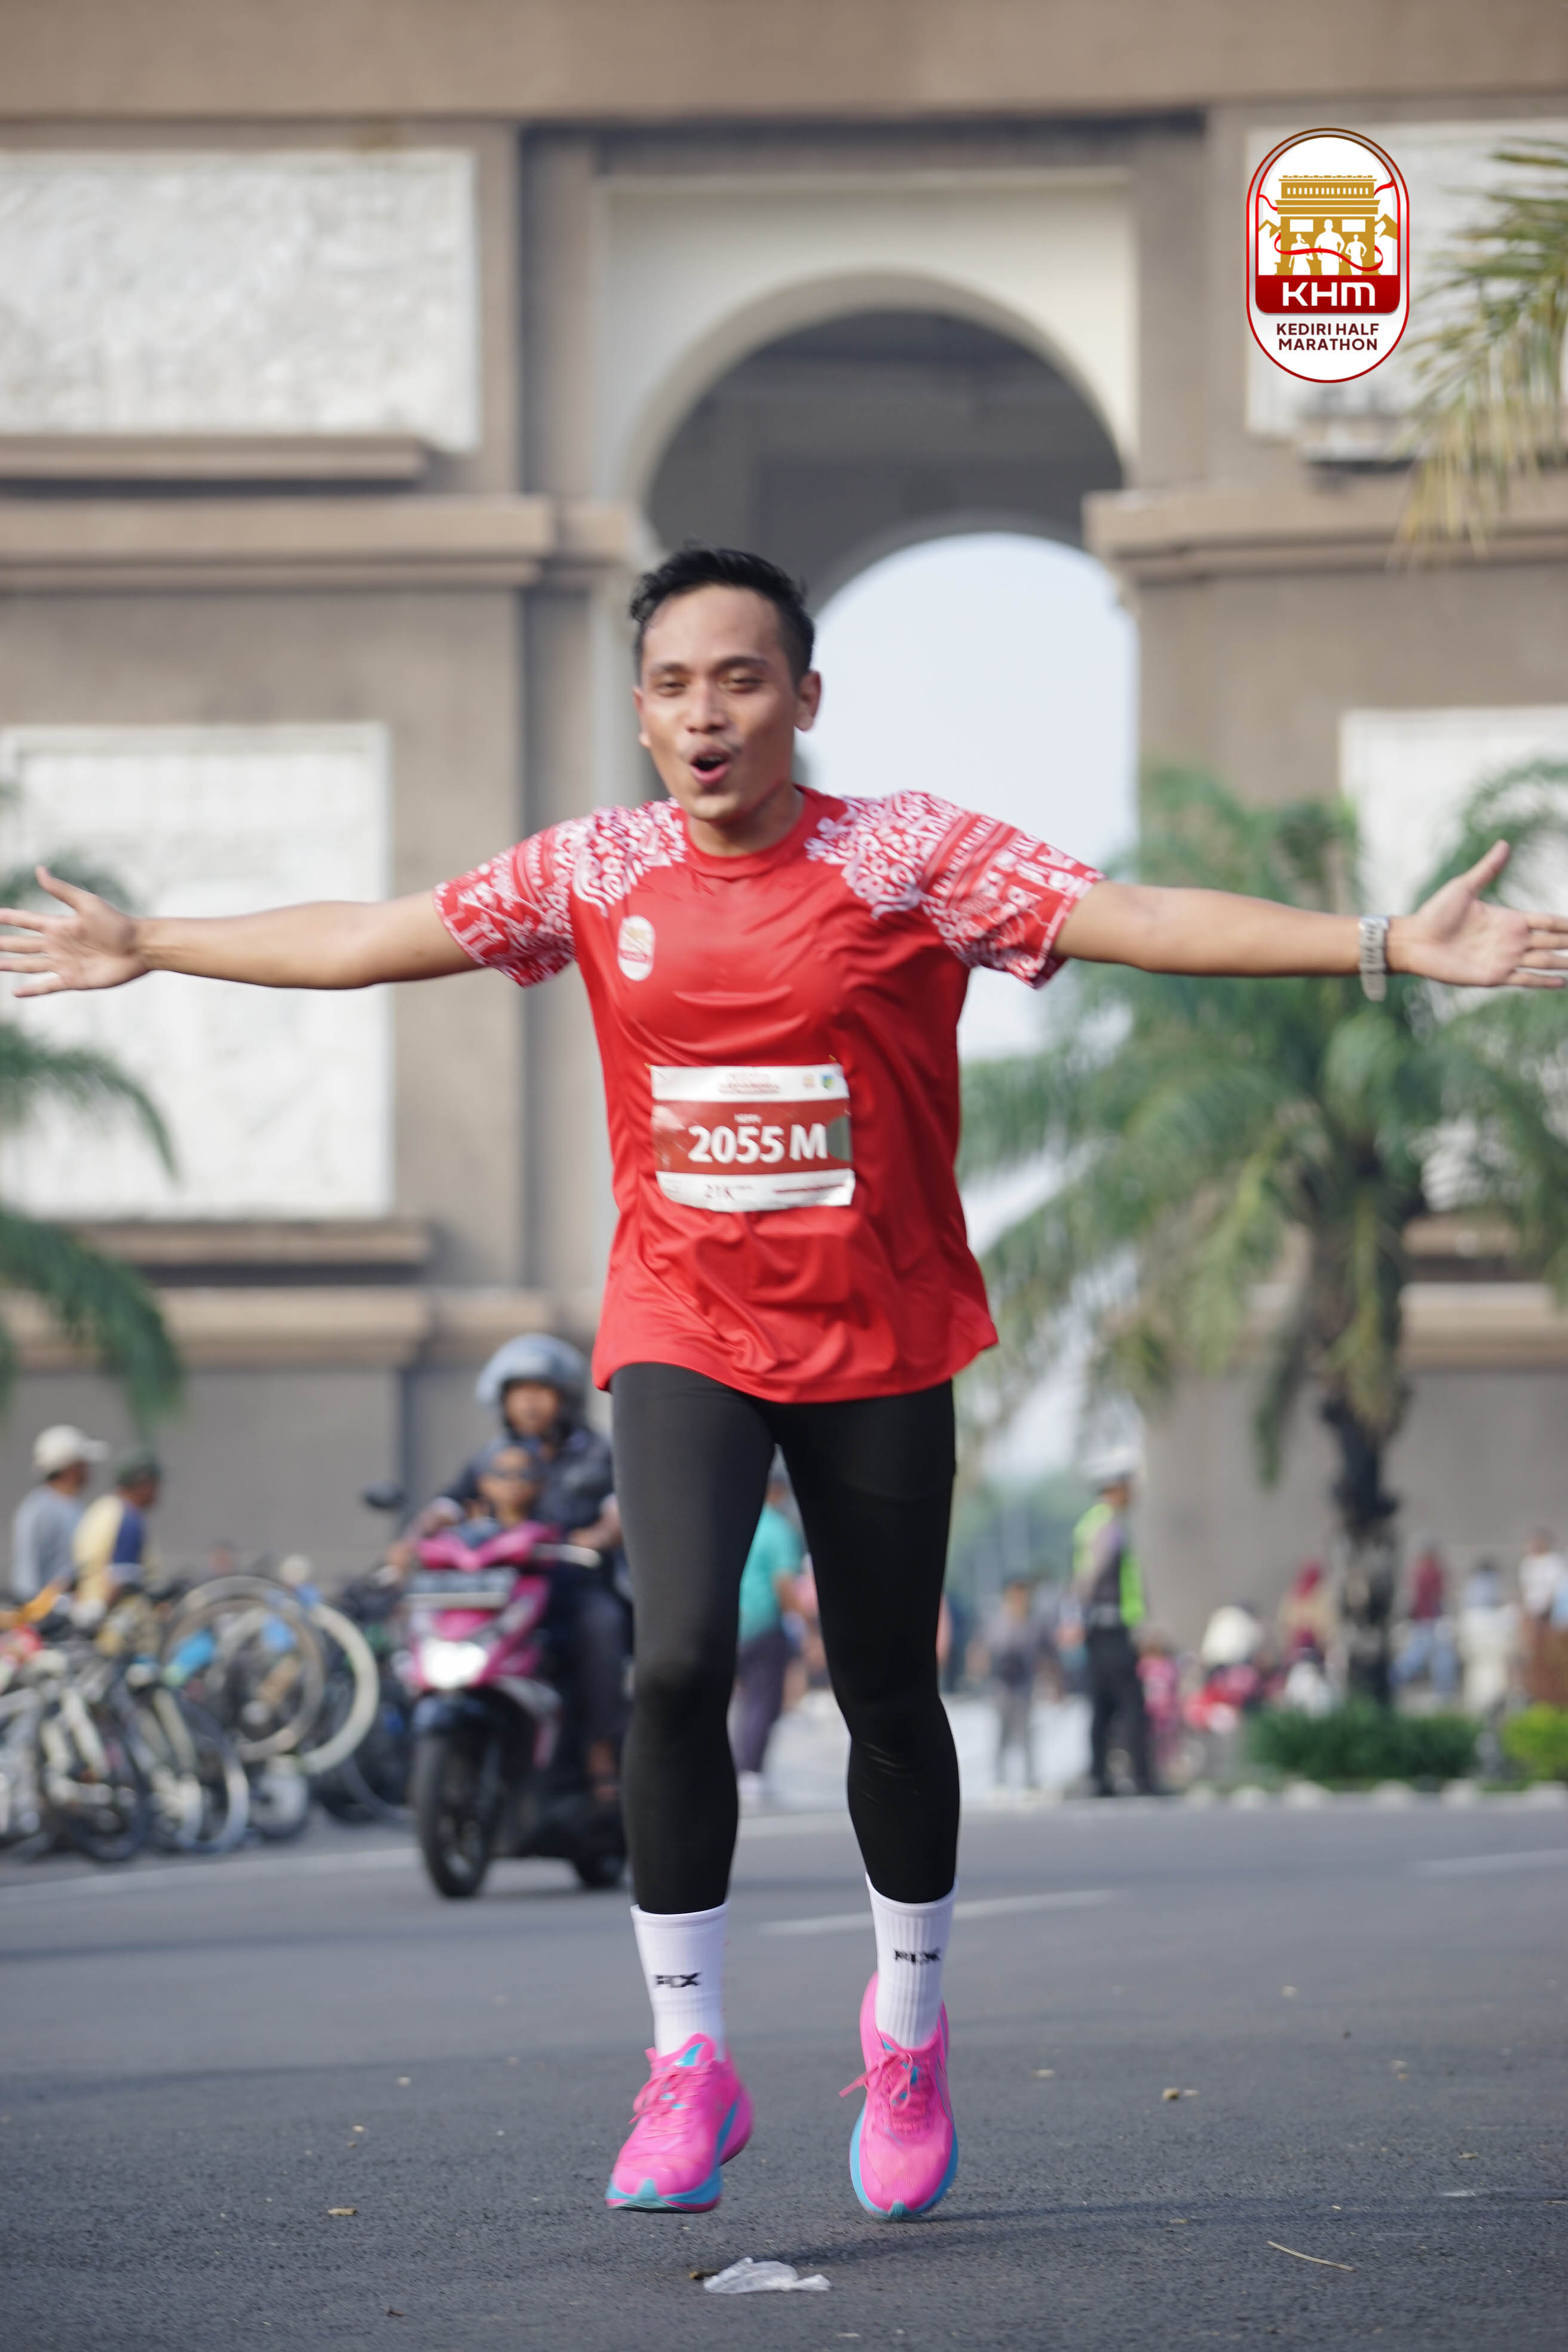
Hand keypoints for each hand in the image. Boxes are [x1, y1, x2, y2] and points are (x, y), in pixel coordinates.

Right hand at [0, 867, 144, 995]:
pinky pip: (47, 986)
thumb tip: (39, 869)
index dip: (9, 918)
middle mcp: (57, 945)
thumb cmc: (117, 924)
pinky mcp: (73, 980)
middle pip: (23, 945)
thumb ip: (61, 890)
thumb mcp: (87, 904)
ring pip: (30, 965)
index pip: (26, 920)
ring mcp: (64, 963)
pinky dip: (32, 989)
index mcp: (58, 925)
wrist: (139, 948)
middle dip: (4, 944)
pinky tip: (16, 992)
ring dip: (12, 965)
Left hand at [1394, 841, 1567, 988]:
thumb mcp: (1464, 887)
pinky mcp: (1495, 976)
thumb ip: (1487, 869)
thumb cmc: (1435, 912)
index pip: (1547, 921)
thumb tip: (1504, 844)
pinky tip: (1562, 982)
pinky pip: (1526, 979)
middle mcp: (1512, 940)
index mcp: (1509, 918)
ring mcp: (1505, 958)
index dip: (1566, 924)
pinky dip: (1545, 981)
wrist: (1415, 940)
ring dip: (1563, 963)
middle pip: (1552, 941)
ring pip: (1544, 961)